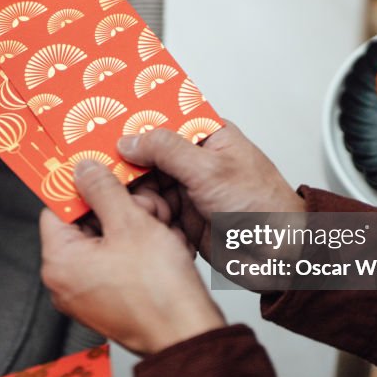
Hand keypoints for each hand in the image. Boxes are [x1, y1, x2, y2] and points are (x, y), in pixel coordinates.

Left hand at [40, 161, 225, 355]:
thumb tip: (84, 170)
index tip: (104, 176)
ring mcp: (88, 294)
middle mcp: (67, 282)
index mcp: (59, 263)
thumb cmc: (159, 292)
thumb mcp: (131, 223)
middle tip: (145, 206)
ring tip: (161, 227)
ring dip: (135, 226)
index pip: (57, 208)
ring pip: (107, 241)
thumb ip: (103, 190)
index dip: (83, 188)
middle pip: (85, 224)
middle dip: (118, 208)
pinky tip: (164, 244)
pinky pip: (119, 262)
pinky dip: (140, 248)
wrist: (187, 335)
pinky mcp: (111, 300)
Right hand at [117, 122, 303, 250]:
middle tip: (96, 163)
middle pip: (145, 155)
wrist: (280, 256)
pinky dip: (141, 215)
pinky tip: (133, 215)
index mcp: (207, 137)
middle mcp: (194, 162)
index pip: (162, 121)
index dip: (134, 124)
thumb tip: (130, 140)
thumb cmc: (263, 206)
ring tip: (120, 195)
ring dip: (132, 193)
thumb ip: (166, 150)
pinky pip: (150, 212)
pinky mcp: (180, 218)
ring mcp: (185, 190)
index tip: (105, 124)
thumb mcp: (210, 169)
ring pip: (143, 185)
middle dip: (125, 163)